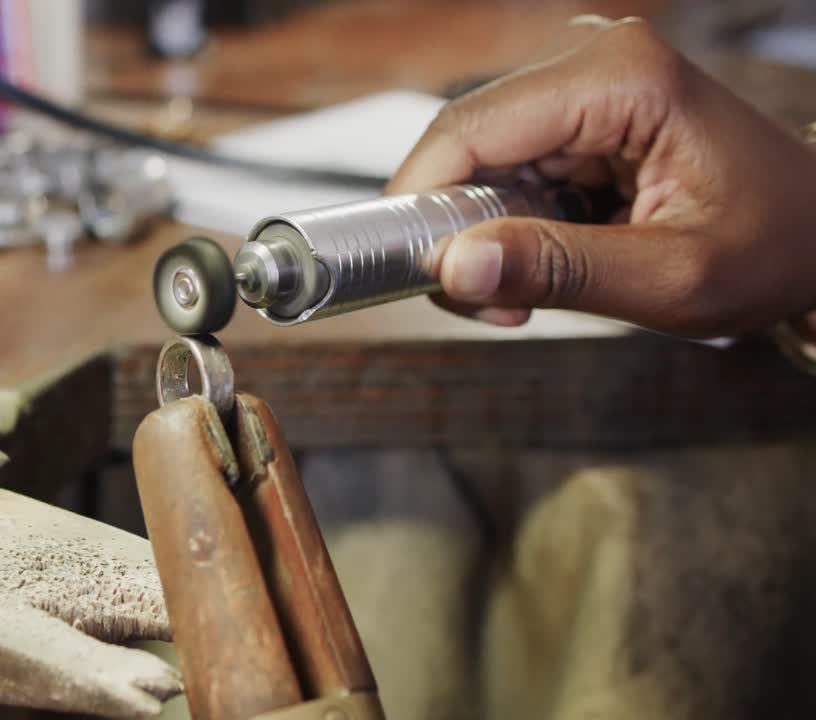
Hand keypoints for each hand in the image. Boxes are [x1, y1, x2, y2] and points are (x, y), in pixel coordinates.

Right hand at [388, 17, 815, 336]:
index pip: (470, 130)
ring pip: (476, 159)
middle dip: (456, 228)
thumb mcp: (670, 278)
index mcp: (620, 77)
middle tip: (492, 302)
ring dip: (483, 232)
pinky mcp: (575, 108)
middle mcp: (592, 57)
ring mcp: (581, 78)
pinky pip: (504, 165)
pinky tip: (546, 255)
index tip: (416, 276)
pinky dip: (507, 221)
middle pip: (464, 142)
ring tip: (530, 289)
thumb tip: (453, 268)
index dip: (421, 203)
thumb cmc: (773, 246)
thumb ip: (559, 269)